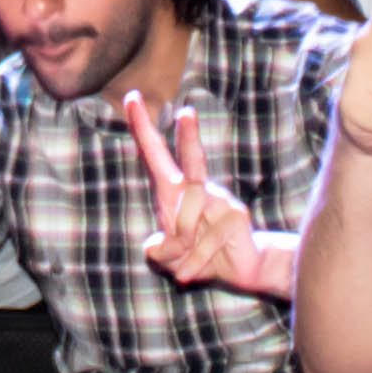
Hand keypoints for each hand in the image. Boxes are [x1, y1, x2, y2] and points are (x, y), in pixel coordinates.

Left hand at [118, 89, 264, 289]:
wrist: (240, 270)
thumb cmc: (199, 255)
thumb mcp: (170, 258)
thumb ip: (160, 252)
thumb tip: (156, 246)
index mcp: (175, 191)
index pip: (155, 155)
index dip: (142, 129)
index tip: (131, 98)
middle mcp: (198, 188)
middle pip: (192, 160)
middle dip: (189, 138)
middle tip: (187, 112)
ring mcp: (221, 200)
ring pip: (188, 218)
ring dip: (181, 246)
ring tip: (183, 261)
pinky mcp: (236, 217)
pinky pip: (205, 241)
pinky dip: (193, 262)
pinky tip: (190, 274)